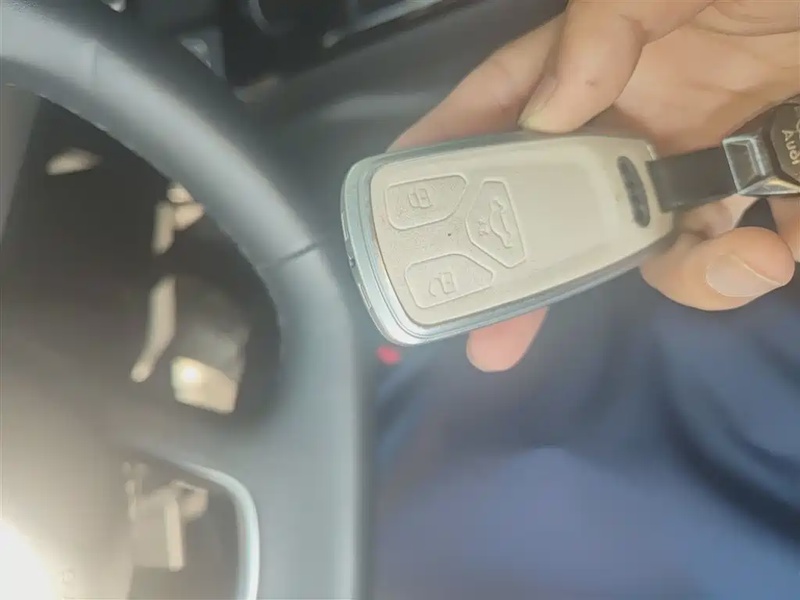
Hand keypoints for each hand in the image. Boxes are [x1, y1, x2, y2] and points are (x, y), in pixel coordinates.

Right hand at [392, 0, 799, 371]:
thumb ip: (606, 21)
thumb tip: (550, 109)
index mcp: (606, 56)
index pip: (505, 102)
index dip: (447, 146)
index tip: (399, 198)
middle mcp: (638, 117)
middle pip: (558, 203)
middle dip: (525, 270)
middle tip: (487, 337)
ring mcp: (700, 160)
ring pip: (646, 246)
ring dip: (682, 275)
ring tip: (745, 266)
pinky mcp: (764, 194)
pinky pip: (735, 252)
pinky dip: (756, 265)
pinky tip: (788, 248)